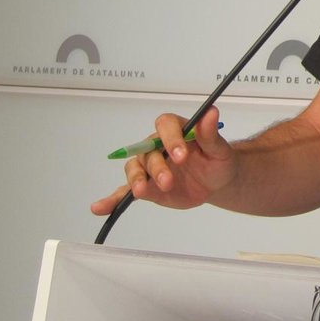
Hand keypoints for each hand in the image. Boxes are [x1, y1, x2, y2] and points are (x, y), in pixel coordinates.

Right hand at [90, 106, 235, 214]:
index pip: (166, 126)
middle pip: (148, 151)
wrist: (216, 182)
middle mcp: (158, 146)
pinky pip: (125, 192)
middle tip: (168, 180)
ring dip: (137, 180)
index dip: (171, 138)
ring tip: (141, 191)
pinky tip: (99, 207)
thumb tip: (211, 113)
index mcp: (176, 131)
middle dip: (157, 166)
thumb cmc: (217, 161)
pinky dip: (112, 199)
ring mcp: (150, 167)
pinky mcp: (147, 187)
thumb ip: (210, 134)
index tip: (182, 154)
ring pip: (135, 168)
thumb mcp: (219, 149)